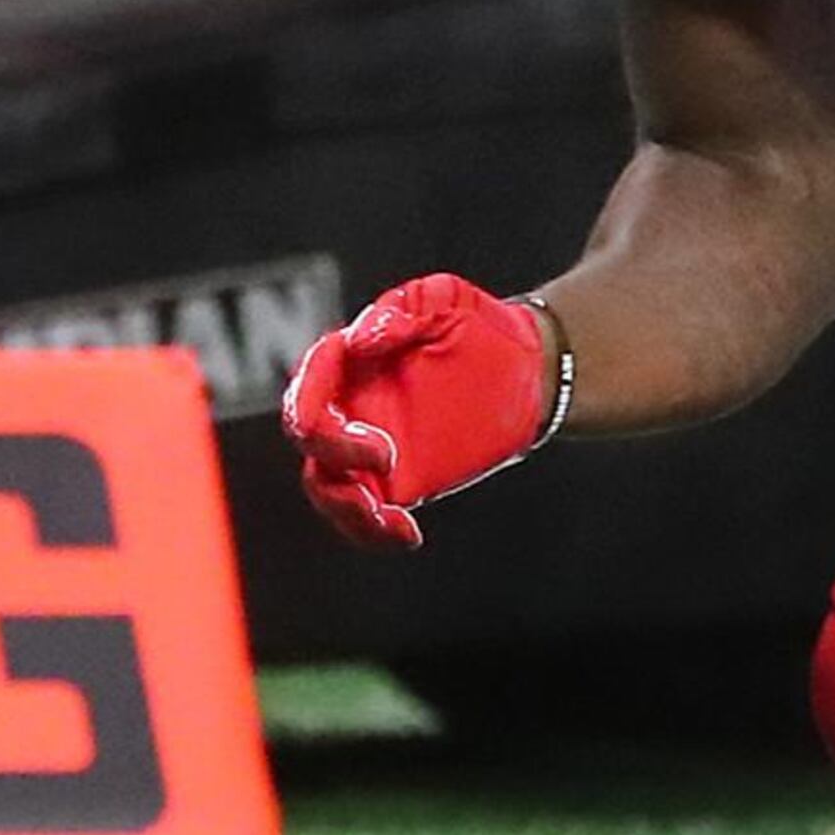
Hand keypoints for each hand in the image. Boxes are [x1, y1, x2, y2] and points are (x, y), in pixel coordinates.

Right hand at [279, 274, 561, 548]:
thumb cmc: (477, 321)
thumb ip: (399, 312)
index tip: (350, 433)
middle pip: (310, 443)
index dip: (312, 413)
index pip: (308, 390)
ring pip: (329, 487)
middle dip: (334, 458)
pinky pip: (367, 513)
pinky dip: (375, 532)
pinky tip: (409, 535)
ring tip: (390, 520)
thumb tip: (359, 340)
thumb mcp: (442, 299)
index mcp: (347, 362)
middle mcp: (349, 406)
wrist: (526, 366)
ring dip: (346, 510)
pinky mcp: (396, 479)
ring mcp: (368, 447)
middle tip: (386, 458)